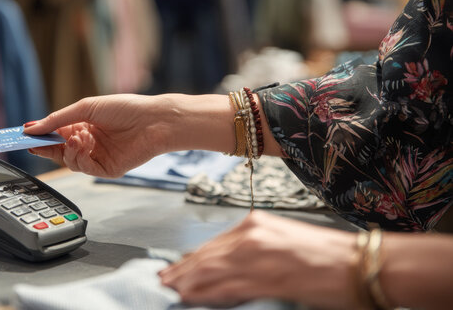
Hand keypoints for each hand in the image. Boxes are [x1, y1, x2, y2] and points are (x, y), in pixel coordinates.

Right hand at [23, 94, 185, 177]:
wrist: (153, 121)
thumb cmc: (125, 108)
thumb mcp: (85, 108)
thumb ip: (57, 120)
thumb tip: (31, 127)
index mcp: (81, 126)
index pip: (54, 134)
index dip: (38, 136)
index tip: (23, 136)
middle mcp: (88, 143)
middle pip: (58, 151)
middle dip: (46, 147)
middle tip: (34, 143)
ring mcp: (97, 157)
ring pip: (68, 161)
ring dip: (68, 149)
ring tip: (78, 136)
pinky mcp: (106, 170)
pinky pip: (84, 168)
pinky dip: (80, 157)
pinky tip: (85, 143)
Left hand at [159, 211, 358, 308]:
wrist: (360, 263)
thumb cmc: (327, 253)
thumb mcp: (282, 240)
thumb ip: (252, 249)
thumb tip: (226, 265)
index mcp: (255, 222)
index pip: (213, 243)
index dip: (191, 257)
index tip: (175, 265)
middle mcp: (250, 234)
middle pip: (206, 255)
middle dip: (181, 270)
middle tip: (162, 279)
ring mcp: (255, 255)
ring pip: (209, 271)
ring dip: (186, 282)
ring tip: (169, 290)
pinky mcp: (264, 277)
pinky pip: (225, 288)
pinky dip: (205, 294)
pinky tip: (190, 298)